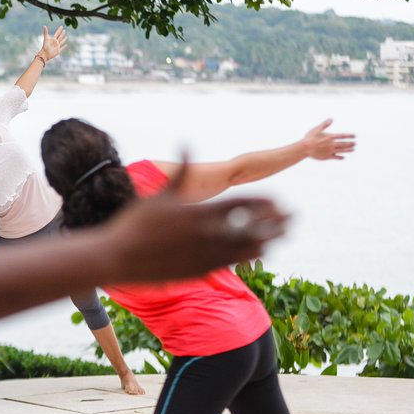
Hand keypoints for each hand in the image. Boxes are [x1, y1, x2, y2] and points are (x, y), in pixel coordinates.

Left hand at [37, 25, 66, 62]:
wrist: (45, 54)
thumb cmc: (45, 47)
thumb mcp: (46, 39)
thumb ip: (46, 32)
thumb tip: (44, 26)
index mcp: (53, 39)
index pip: (57, 33)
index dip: (59, 30)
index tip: (61, 26)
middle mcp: (55, 42)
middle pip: (60, 37)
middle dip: (62, 34)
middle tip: (64, 30)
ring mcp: (57, 46)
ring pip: (61, 42)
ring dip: (64, 39)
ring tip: (66, 37)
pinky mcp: (58, 50)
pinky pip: (62, 48)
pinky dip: (64, 46)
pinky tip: (66, 45)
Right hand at [102, 178, 287, 282]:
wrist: (120, 257)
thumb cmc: (136, 224)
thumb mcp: (160, 195)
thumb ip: (181, 170)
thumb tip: (186, 143)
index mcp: (199, 212)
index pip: (243, 205)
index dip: (265, 203)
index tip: (280, 202)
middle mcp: (207, 234)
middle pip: (252, 227)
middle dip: (275, 222)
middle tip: (293, 218)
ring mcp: (205, 254)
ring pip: (247, 248)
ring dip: (266, 240)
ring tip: (281, 236)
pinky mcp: (200, 271)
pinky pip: (233, 262)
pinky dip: (249, 255)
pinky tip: (258, 252)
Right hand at [302, 119, 355, 159]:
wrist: (305, 148)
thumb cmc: (310, 138)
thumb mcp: (317, 129)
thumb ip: (325, 124)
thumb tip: (331, 119)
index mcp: (330, 137)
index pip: (342, 136)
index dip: (349, 136)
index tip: (354, 136)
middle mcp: (331, 144)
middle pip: (343, 144)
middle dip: (350, 143)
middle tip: (355, 143)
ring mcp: (330, 151)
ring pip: (341, 150)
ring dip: (348, 150)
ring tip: (353, 149)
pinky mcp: (327, 156)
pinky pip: (335, 157)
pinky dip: (340, 157)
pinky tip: (343, 157)